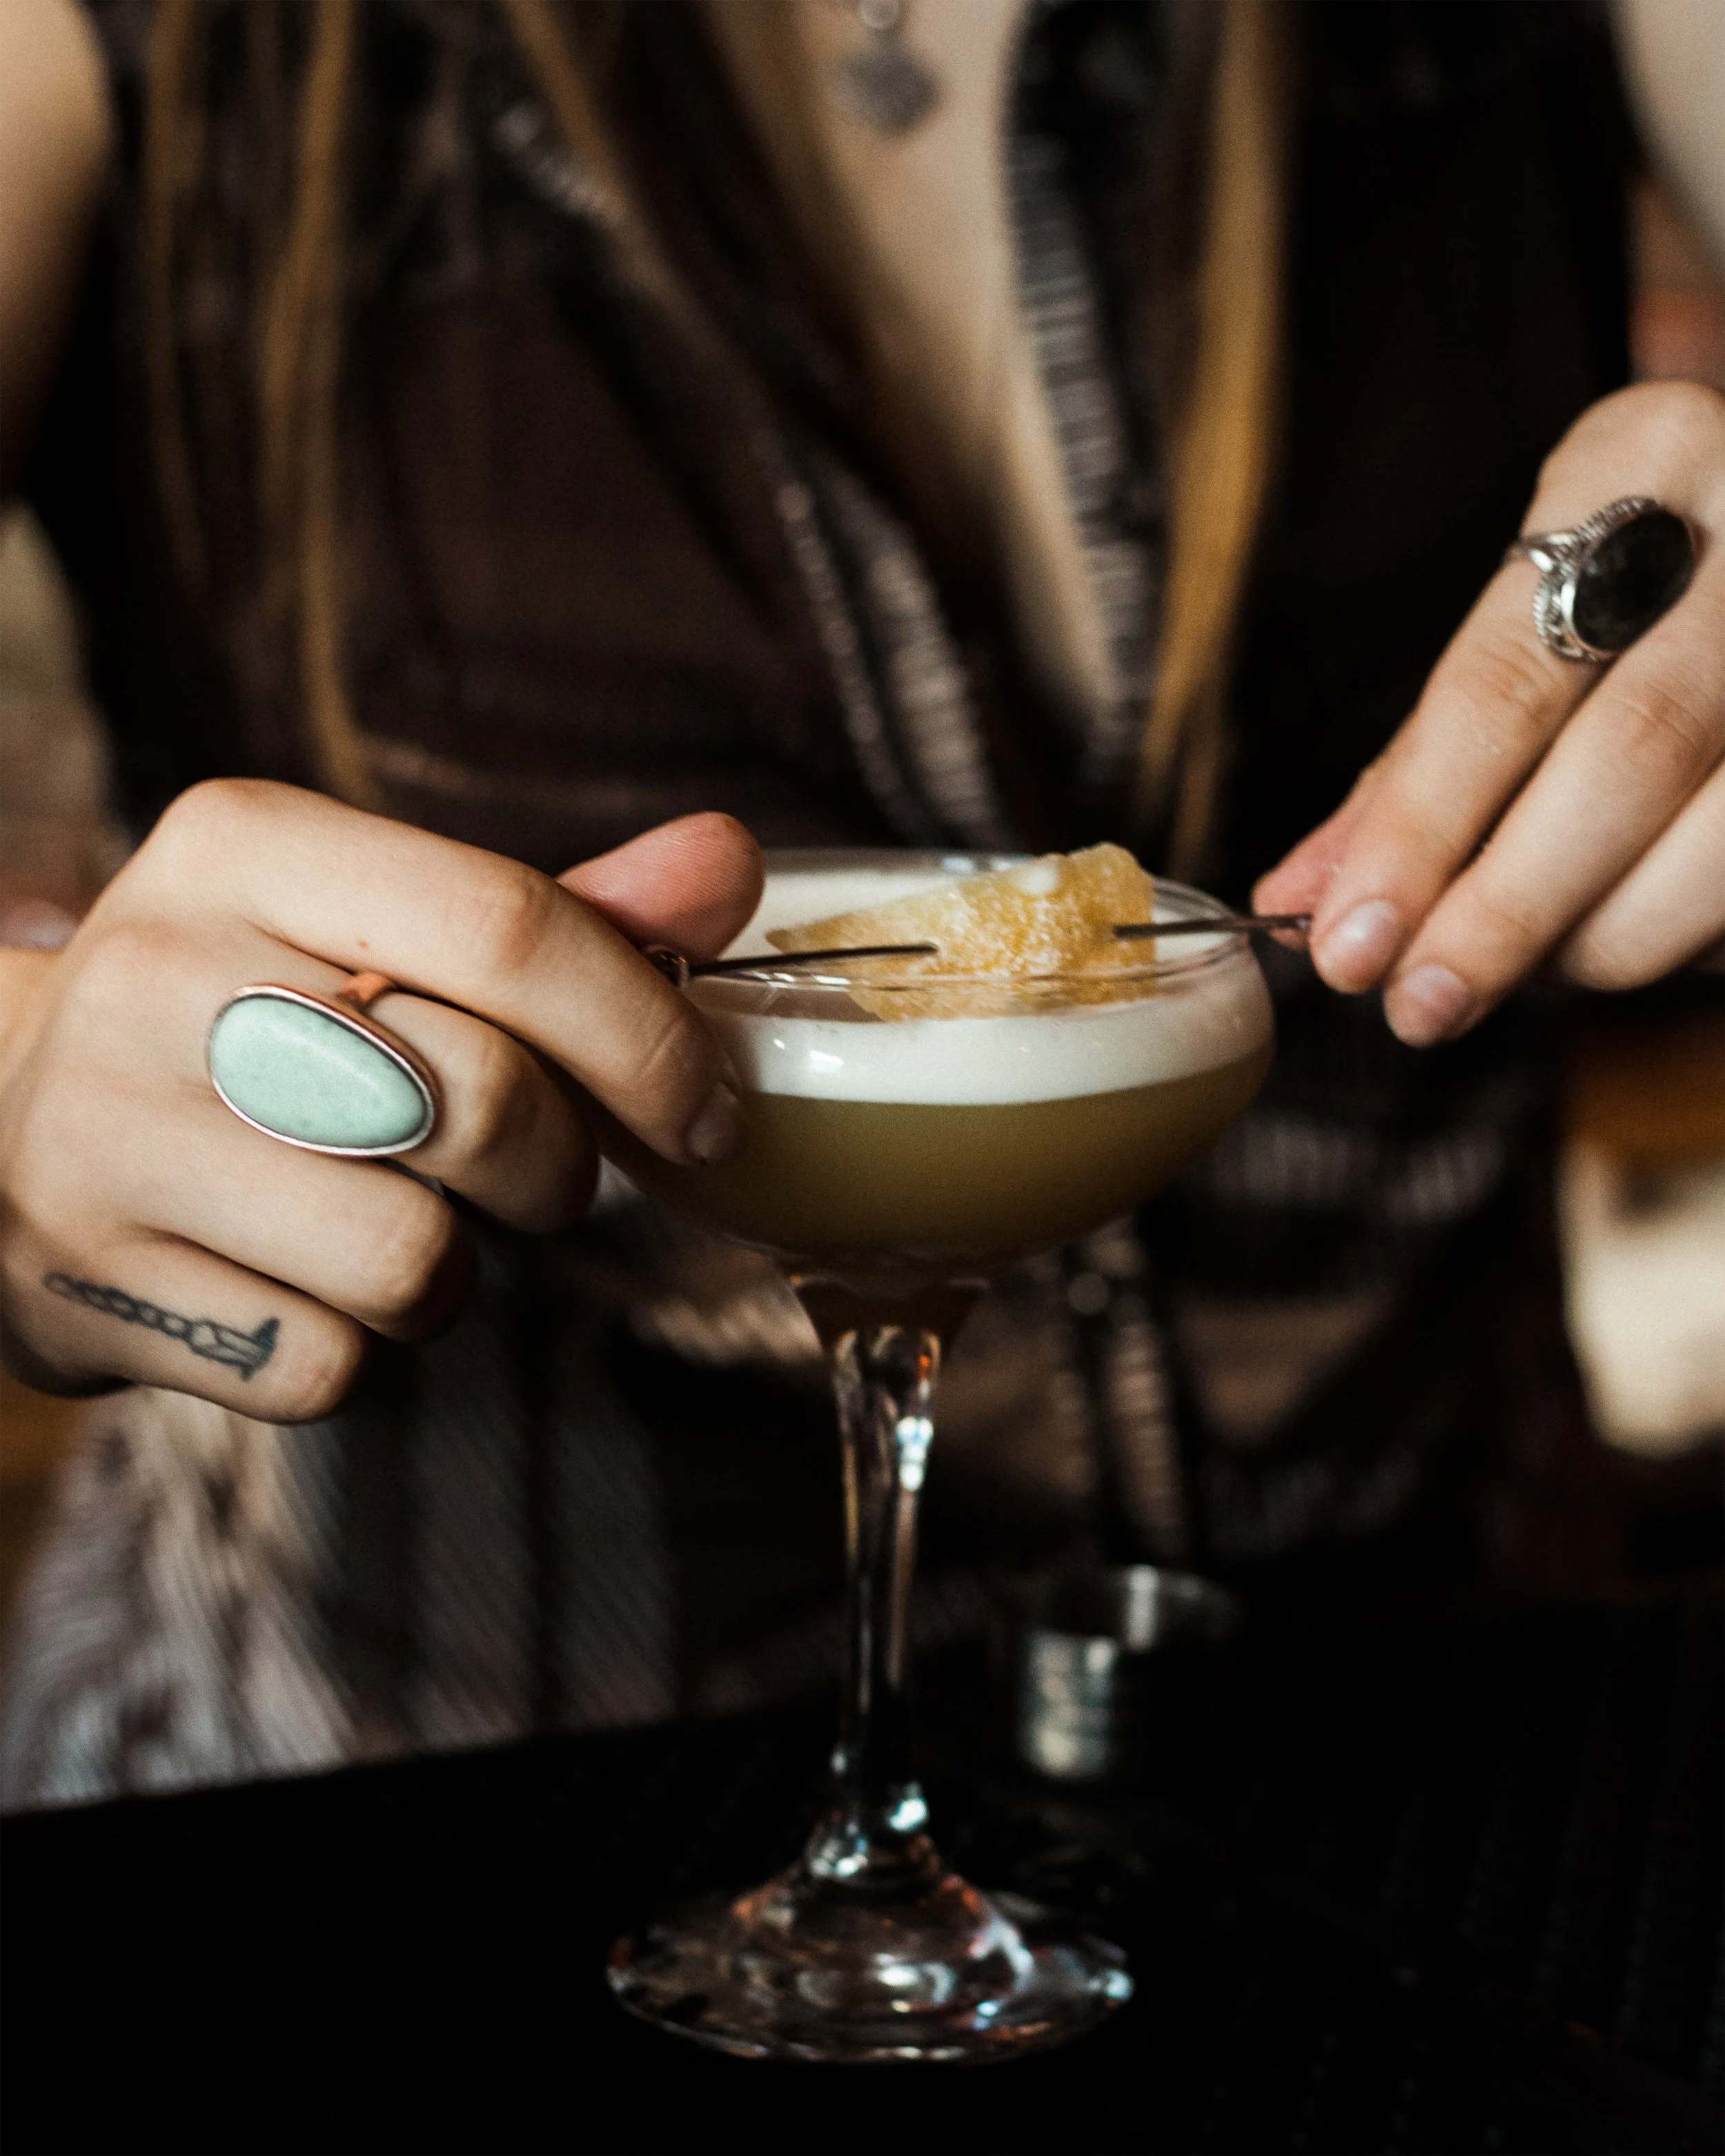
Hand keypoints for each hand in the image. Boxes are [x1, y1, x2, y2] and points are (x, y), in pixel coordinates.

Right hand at [0, 783, 761, 1416]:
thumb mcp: (373, 925)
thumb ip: (558, 913)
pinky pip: (328, 1365)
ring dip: (456, 1269)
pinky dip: (357, 1347)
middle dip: (557, 1165)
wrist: (4, 1111)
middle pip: (482, 1101)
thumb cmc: (247, 1012)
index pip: (508, 924)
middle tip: (530, 1168)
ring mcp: (100, 1139)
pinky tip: (298, 1280)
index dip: (647, 1033)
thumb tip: (727, 864)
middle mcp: (154, 974)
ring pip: (413, 1259)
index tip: (706, 1111)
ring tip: (393, 1217)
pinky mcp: (82, 1290)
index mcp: (243, 845)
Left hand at [1255, 382, 1724, 1042]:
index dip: (1418, 832)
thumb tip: (1297, 902)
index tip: (1345, 946)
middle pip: (1628, 757)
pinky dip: (1682, 937)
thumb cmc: (1634, 579)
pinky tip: (1615, 936)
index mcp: (1640, 458)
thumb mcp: (1522, 617)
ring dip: (1601, 939)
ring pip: (1722, 839)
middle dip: (1506, 910)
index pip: (1505, 678)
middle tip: (1418, 1006)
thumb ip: (1411, 766)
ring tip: (1519, 976)